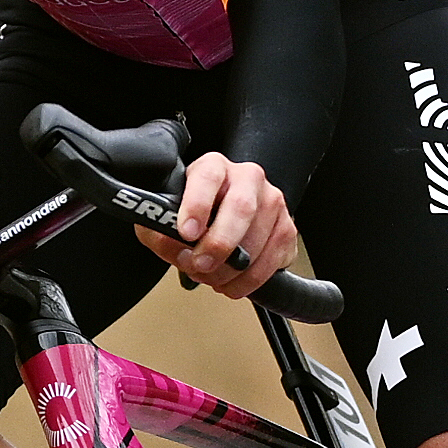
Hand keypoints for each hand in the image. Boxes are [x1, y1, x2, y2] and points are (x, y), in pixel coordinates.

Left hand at [138, 151, 295, 299]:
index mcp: (214, 167)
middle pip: (241, 208)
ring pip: (259, 240)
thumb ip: (160, 231)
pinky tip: (232, 280)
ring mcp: (272, 203)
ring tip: (212, 276)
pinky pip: (273, 260)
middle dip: (219, 244)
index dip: (197, 205)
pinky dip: (250, 280)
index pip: (208, 177)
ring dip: (232, 269)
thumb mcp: (164, 218)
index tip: (186, 232)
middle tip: (200, 264)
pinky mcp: (287, 229)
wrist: (218, 222)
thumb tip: (175, 247)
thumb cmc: (192, 217)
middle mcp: (248, 179)